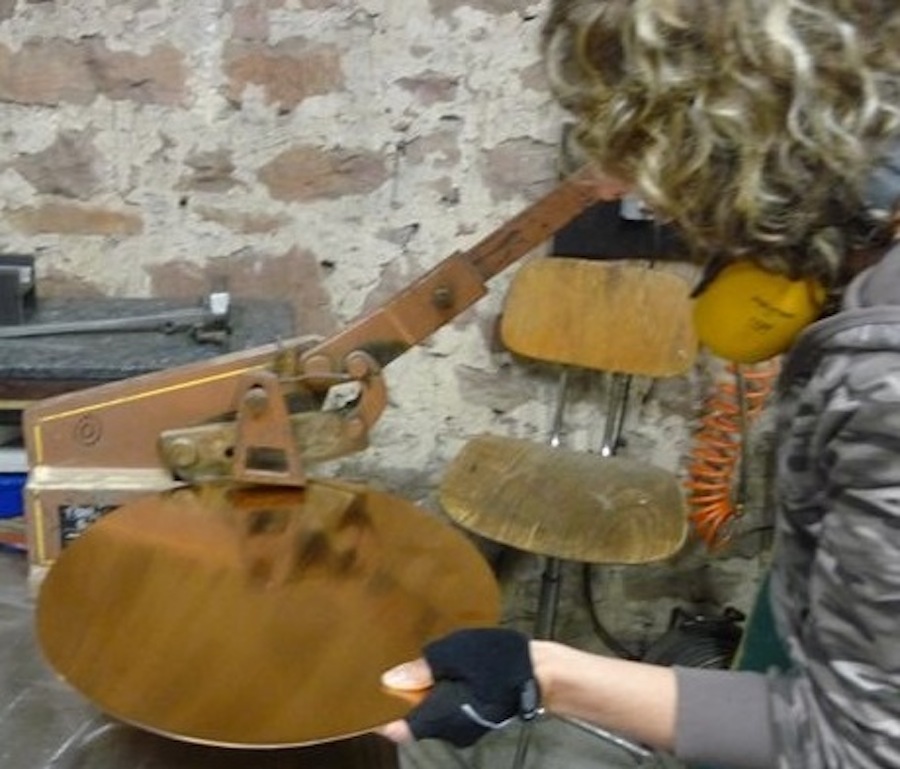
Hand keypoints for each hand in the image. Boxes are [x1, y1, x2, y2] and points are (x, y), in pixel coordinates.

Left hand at [378, 628, 541, 747]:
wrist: (541, 671)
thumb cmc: (499, 660)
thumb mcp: (455, 654)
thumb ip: (422, 668)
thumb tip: (390, 679)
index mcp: (441, 716)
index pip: (399, 728)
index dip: (380, 714)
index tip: (365, 696)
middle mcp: (449, 730)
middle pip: (413, 718)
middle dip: (401, 696)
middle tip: (386, 666)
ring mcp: (463, 726)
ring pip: (430, 712)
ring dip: (420, 691)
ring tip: (413, 663)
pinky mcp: (473, 718)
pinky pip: (445, 707)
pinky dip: (438, 691)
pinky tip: (439, 669)